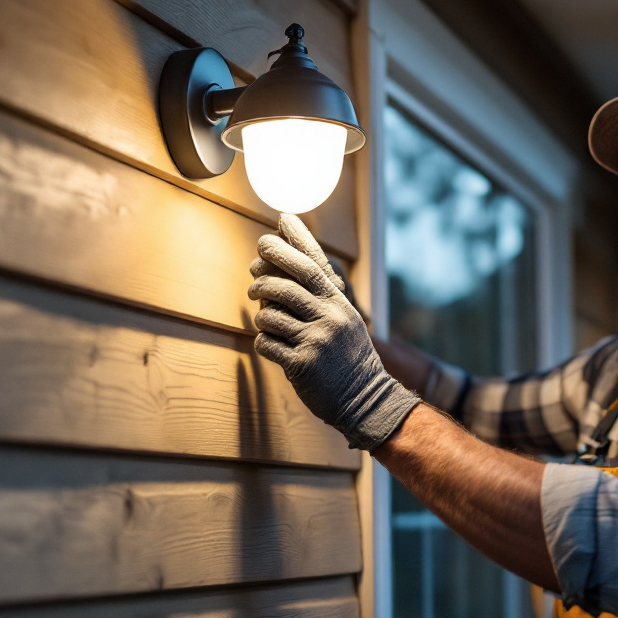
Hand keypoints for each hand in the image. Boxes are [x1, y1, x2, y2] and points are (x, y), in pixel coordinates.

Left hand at [249, 214, 420, 449]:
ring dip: (261, 313)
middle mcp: (329, 316)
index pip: (314, 262)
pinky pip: (266, 342)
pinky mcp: (301, 364)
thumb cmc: (346, 356)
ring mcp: (315, 340)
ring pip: (270, 313)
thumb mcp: (344, 320)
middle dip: (266, 268)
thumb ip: (321, 296)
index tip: (282, 219)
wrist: (363, 398)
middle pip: (288, 281)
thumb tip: (286, 267)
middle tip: (254, 267)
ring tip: (266, 317)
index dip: (296, 239)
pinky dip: (263, 341)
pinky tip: (272, 344)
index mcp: (339, 303)